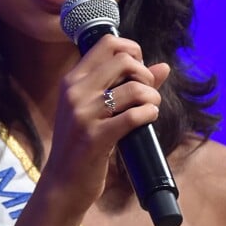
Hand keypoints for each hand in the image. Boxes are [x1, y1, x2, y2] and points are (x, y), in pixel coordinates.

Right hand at [41, 35, 169, 215]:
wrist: (62, 182)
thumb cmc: (81, 143)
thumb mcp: (94, 109)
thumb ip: (126, 84)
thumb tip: (164, 67)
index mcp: (72, 79)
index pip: (107, 43)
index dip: (132, 49)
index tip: (139, 68)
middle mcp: (75, 91)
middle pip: (123, 60)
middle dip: (145, 73)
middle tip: (146, 92)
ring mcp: (83, 113)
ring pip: (133, 88)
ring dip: (151, 96)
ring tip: (151, 107)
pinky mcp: (95, 137)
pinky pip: (133, 116)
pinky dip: (149, 113)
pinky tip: (149, 117)